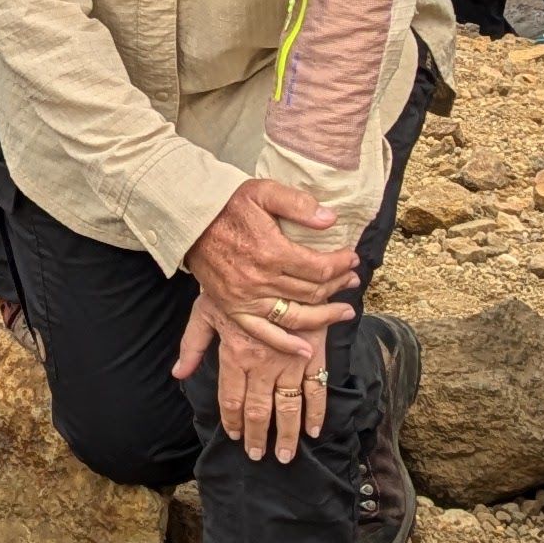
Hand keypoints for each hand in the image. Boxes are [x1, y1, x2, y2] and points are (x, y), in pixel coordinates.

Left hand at [175, 272, 333, 462]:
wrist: (280, 263)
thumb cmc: (238, 284)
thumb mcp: (207, 310)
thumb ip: (193, 344)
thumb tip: (178, 373)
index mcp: (235, 354)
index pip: (231, 399)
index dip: (233, 421)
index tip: (235, 436)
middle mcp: (262, 363)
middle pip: (259, 410)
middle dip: (258, 437)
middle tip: (258, 456)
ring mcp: (290, 361)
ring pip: (288, 407)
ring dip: (287, 434)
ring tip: (285, 455)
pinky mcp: (315, 353)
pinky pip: (317, 389)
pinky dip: (317, 413)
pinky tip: (314, 431)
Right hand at [183, 178, 361, 366]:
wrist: (191, 222)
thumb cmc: (228, 205)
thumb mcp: (263, 192)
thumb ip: (297, 204)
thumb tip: (330, 220)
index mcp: (272, 251)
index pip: (320, 267)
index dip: (341, 264)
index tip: (352, 259)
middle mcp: (261, 280)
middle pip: (312, 291)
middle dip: (338, 285)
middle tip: (352, 279)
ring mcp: (247, 298)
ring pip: (296, 315)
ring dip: (325, 316)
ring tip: (345, 311)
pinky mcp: (234, 309)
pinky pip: (264, 333)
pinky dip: (286, 344)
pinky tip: (306, 350)